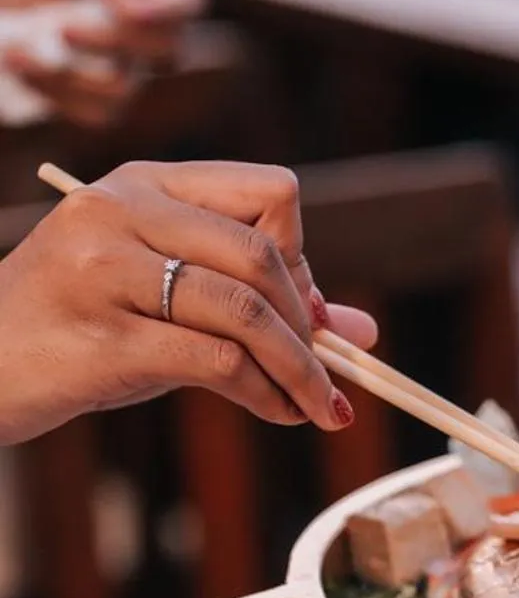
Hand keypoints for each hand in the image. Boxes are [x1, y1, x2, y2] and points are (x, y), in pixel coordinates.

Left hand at [0, 0, 204, 126]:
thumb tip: (134, 11)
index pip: (185, 1)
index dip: (170, 11)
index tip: (132, 12)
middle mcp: (145, 33)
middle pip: (164, 50)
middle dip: (111, 42)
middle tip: (63, 29)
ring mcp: (127, 72)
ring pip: (122, 88)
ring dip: (68, 74)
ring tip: (16, 50)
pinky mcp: (99, 103)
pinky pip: (92, 113)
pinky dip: (51, 92)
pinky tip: (19, 66)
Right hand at [0, 160, 379, 445]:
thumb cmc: (78, 330)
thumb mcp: (163, 297)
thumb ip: (255, 300)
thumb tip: (361, 332)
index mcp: (144, 184)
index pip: (270, 192)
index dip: (303, 256)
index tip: (308, 312)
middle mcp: (123, 213)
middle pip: (265, 255)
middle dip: (311, 326)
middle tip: (328, 376)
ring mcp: (106, 272)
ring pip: (247, 311)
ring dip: (300, 370)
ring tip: (320, 407)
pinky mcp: (104, 340)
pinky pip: (217, 362)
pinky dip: (265, 393)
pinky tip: (276, 412)